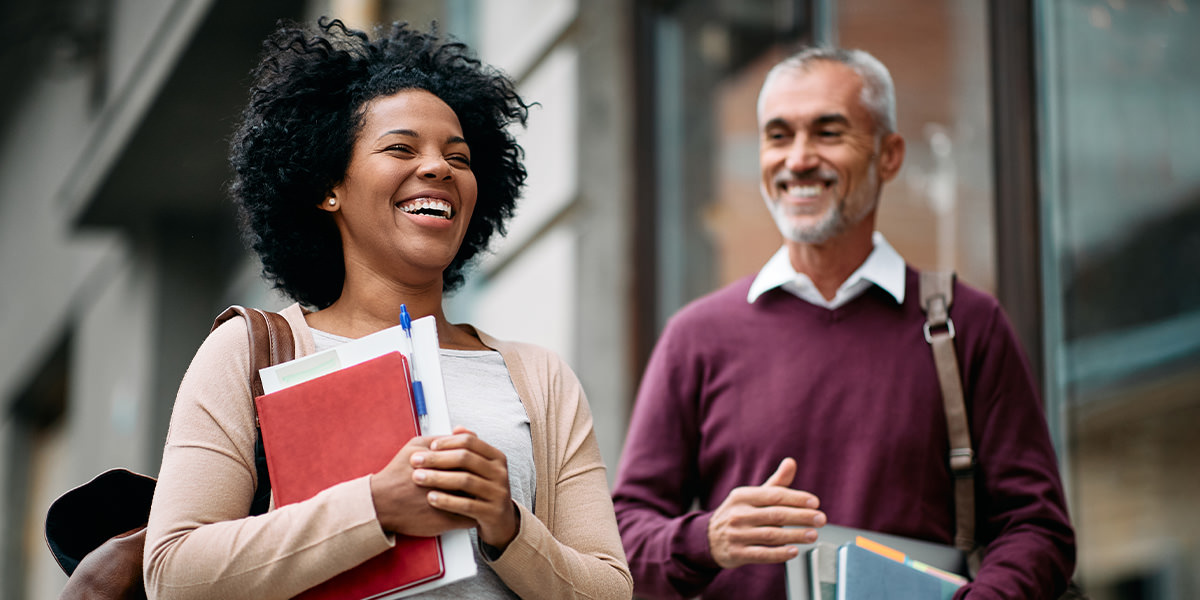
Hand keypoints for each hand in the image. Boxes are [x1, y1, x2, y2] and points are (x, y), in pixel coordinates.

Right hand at [370, 436, 474, 536]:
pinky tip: (473, 509)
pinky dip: (473, 513)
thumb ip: (441, 439)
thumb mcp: (415, 446)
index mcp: (439, 463)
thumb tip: (465, 434)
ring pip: (476, 500)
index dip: (478, 461)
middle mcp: (445, 483)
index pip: (471, 460)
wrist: (379, 503)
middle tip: (484, 478)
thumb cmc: (396, 474)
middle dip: (482, 478)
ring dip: (480, 497)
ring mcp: (446, 504)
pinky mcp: (444, 522)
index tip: (480, 463)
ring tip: (480, 493)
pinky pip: (469, 519)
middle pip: (476, 479)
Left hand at [410, 426, 518, 551]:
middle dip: (437, 458)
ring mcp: (498, 493)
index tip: (429, 446)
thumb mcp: (482, 468)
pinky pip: (466, 505)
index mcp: (497, 457)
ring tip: (418, 477)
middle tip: (416, 461)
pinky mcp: (492, 513)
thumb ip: (471, 448)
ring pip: (464, 480)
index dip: (447, 442)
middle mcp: (500, 473)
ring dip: (437, 478)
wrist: (501, 521)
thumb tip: (457, 428)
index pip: (470, 442)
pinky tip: (431, 498)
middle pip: (465, 459)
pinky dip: (446, 500)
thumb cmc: (485, 491)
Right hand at [706, 457, 825, 568]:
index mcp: (743, 496)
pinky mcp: (737, 553)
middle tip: (820, 519)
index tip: (815, 503)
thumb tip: (791, 462)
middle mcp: (738, 514)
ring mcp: (736, 534)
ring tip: (813, 535)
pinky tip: (793, 551)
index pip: (774, 495)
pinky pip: (762, 554)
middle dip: (801, 517)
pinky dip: (779, 553)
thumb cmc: (738, 514)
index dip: (796, 498)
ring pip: (771, 535)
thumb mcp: (752, 496)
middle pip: (776, 514)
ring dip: (795, 535)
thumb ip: (775, 483)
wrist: (709, 538)